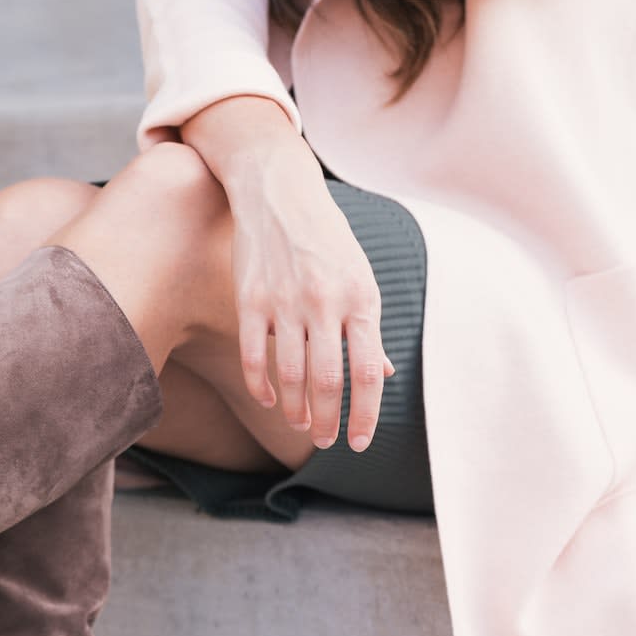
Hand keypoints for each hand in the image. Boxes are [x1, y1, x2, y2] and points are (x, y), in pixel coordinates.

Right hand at [226, 146, 394, 451]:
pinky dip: (261, 387)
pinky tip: (270, 401)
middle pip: (329, 381)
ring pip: (291, 375)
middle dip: (329, 421)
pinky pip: (255, 356)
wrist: (280, 193)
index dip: (366, 414)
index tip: (359, 442)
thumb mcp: (360, 277)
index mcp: (361, 299)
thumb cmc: (327, 240)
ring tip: (301, 425)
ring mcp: (286, 302)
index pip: (368, 372)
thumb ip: (368, 328)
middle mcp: (325, 303)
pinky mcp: (251, 300)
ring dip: (296, 410)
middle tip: (326, 442)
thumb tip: (384, 373)